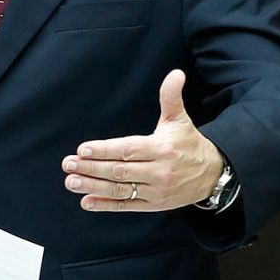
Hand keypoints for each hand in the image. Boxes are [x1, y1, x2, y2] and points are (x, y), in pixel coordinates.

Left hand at [61, 69, 225, 211]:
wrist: (212, 175)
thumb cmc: (189, 144)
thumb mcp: (180, 119)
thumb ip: (171, 97)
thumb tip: (175, 74)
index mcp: (161, 148)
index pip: (128, 149)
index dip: (105, 150)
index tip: (83, 149)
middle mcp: (158, 171)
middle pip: (119, 170)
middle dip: (91, 168)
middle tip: (68, 164)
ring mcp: (155, 190)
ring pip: (119, 189)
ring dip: (93, 186)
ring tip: (71, 182)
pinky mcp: (153, 205)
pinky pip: (126, 206)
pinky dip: (105, 205)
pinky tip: (87, 202)